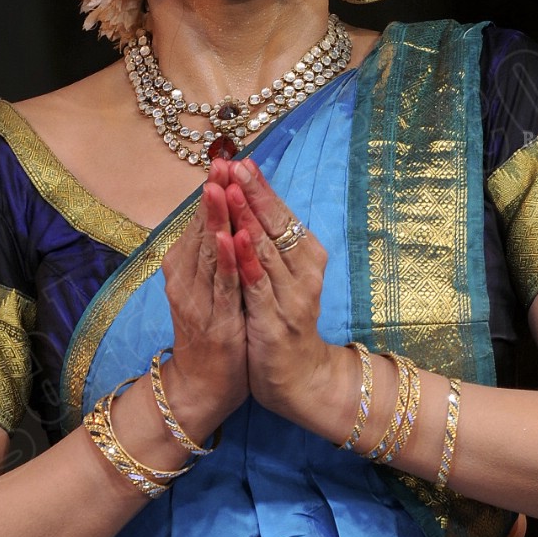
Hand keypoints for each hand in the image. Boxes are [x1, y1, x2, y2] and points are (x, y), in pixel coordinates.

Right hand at [159, 156, 249, 438]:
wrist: (199, 385)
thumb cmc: (207, 331)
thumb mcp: (204, 285)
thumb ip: (206, 252)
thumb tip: (217, 214)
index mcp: (182, 266)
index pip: (198, 220)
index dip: (211, 190)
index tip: (222, 158)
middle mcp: (184, 278)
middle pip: (199, 229)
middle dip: (213, 194)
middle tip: (221, 161)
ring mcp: (197, 298)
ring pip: (208, 251)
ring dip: (215, 218)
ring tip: (220, 186)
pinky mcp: (214, 319)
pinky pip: (221, 284)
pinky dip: (224, 259)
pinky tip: (228, 236)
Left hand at [224, 157, 351, 434]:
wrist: (300, 377)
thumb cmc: (284, 321)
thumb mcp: (280, 277)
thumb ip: (271, 244)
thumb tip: (250, 204)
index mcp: (306, 256)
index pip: (282, 214)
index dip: (259, 187)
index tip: (239, 159)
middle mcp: (304, 270)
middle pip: (278, 224)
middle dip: (253, 193)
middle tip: (233, 163)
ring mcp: (292, 295)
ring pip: (268, 249)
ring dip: (248, 217)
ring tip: (231, 189)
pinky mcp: (276, 319)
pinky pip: (259, 285)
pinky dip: (248, 260)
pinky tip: (236, 238)